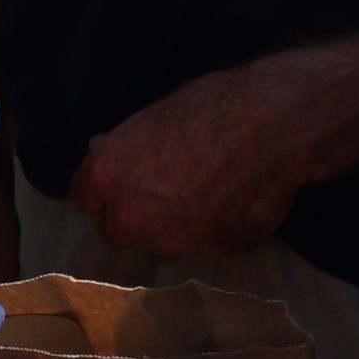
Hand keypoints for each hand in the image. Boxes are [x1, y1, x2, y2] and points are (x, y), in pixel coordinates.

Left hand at [67, 57, 325, 262]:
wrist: (273, 125)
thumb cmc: (210, 106)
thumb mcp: (152, 117)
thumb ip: (126, 149)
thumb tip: (107, 152)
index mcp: (107, 176)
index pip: (84, 199)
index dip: (104, 190)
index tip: (121, 182)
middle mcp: (133, 216)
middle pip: (116, 233)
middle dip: (133, 218)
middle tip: (162, 194)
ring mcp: (175, 241)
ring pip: (164, 245)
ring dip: (174, 229)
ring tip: (206, 197)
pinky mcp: (215, 253)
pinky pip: (209, 245)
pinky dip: (218, 230)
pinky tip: (238, 201)